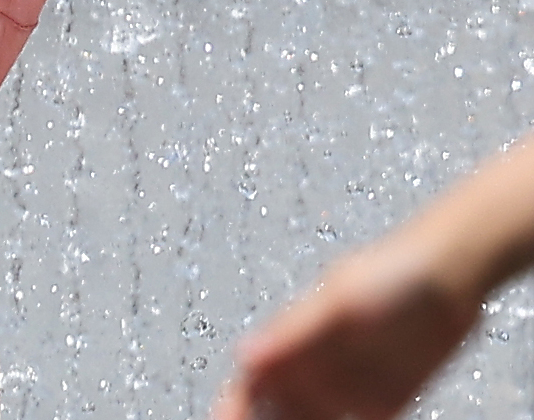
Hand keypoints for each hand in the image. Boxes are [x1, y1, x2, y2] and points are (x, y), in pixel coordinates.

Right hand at [211, 230, 483, 419]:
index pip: (254, 377)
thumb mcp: (340, 301)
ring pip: (309, 419)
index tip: (224, 419)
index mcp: (297, 335)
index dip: (236, 402)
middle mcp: (318, 360)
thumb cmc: (393, 271)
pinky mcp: (386, 397)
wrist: (452, 273)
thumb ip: (293, 331)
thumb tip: (245, 353)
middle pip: (276, 404)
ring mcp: (351, 381)